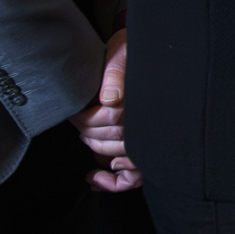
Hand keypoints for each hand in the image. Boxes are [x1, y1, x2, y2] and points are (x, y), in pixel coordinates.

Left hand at [71, 29, 140, 192]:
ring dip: (99, 153)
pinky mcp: (152, 150)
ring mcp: (152, 138)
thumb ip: (116, 70)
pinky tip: (97, 177)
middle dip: (87, 132)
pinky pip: (136, 176)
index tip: (74, 111)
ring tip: (87, 139)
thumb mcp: (124, 50)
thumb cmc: (138, 52)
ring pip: (121, 158)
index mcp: (141, 100)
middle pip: (110, 139)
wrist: (160, 53)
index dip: (84, 117)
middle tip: (76, 121)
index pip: (107, 119)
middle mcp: (150, 122)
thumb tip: (109, 98)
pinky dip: (116, 182)